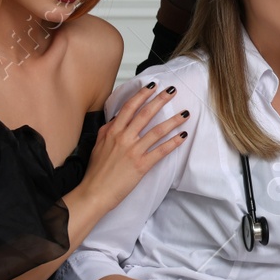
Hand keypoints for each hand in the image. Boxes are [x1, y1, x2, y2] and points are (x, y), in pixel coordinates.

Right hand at [82, 82, 188, 211]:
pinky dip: (173, 143)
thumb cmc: (96, 172)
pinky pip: (161, 151)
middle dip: (160, 100)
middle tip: (172, 90)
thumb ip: (108, 130)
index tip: (152, 86)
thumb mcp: (98, 145)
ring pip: (157, 131)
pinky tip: (183, 136)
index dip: (142, 95)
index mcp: (112, 132)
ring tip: (185, 113)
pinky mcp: (141, 165)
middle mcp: (123, 138)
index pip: (129, 107)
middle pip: (145, 114)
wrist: (94, 193)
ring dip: (173, 121)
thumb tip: (117, 119)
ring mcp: (133, 151)